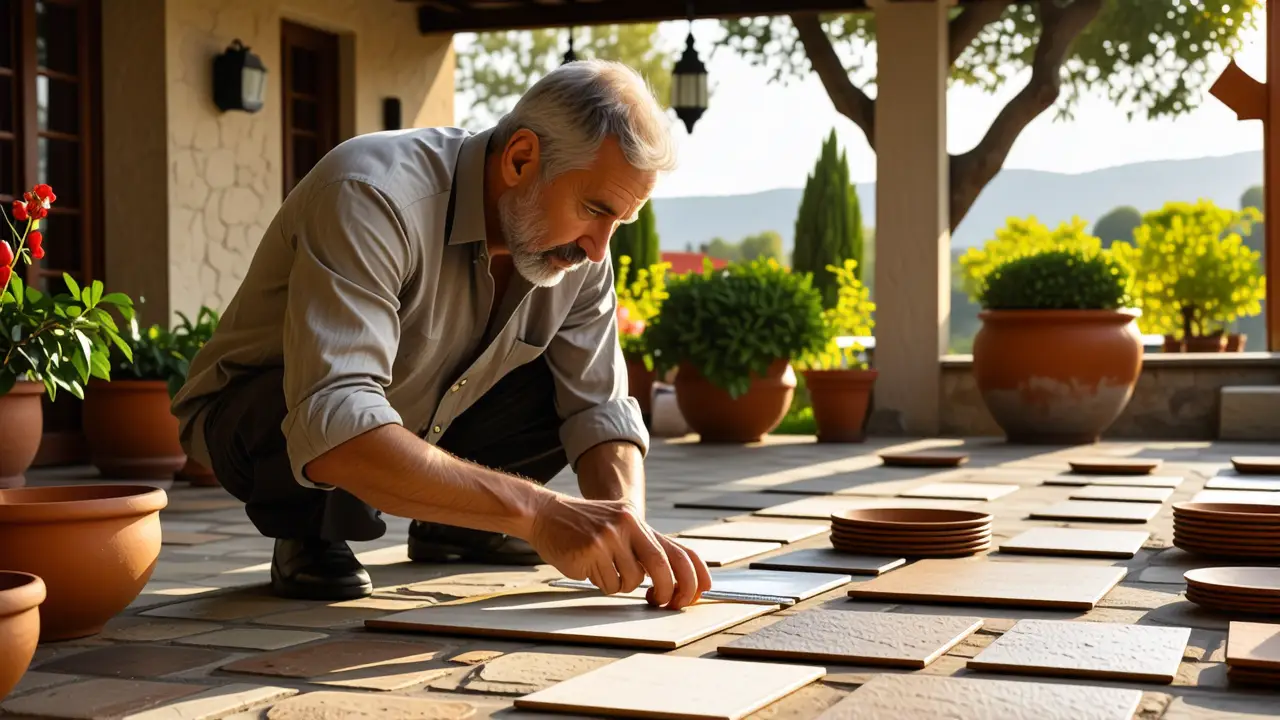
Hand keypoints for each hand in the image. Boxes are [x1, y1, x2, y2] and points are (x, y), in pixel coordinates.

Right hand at [528, 494, 711, 608]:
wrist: (545, 514)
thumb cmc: (583, 526)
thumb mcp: (617, 525)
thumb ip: (642, 546)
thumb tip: (672, 580)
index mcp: (637, 520)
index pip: (678, 550)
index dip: (694, 576)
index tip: (695, 595)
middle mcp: (627, 525)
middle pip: (661, 567)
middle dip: (665, 591)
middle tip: (658, 601)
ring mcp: (608, 537)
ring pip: (631, 581)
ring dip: (620, 584)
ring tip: (603, 568)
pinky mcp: (590, 551)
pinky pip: (608, 584)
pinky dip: (601, 583)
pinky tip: (588, 567)